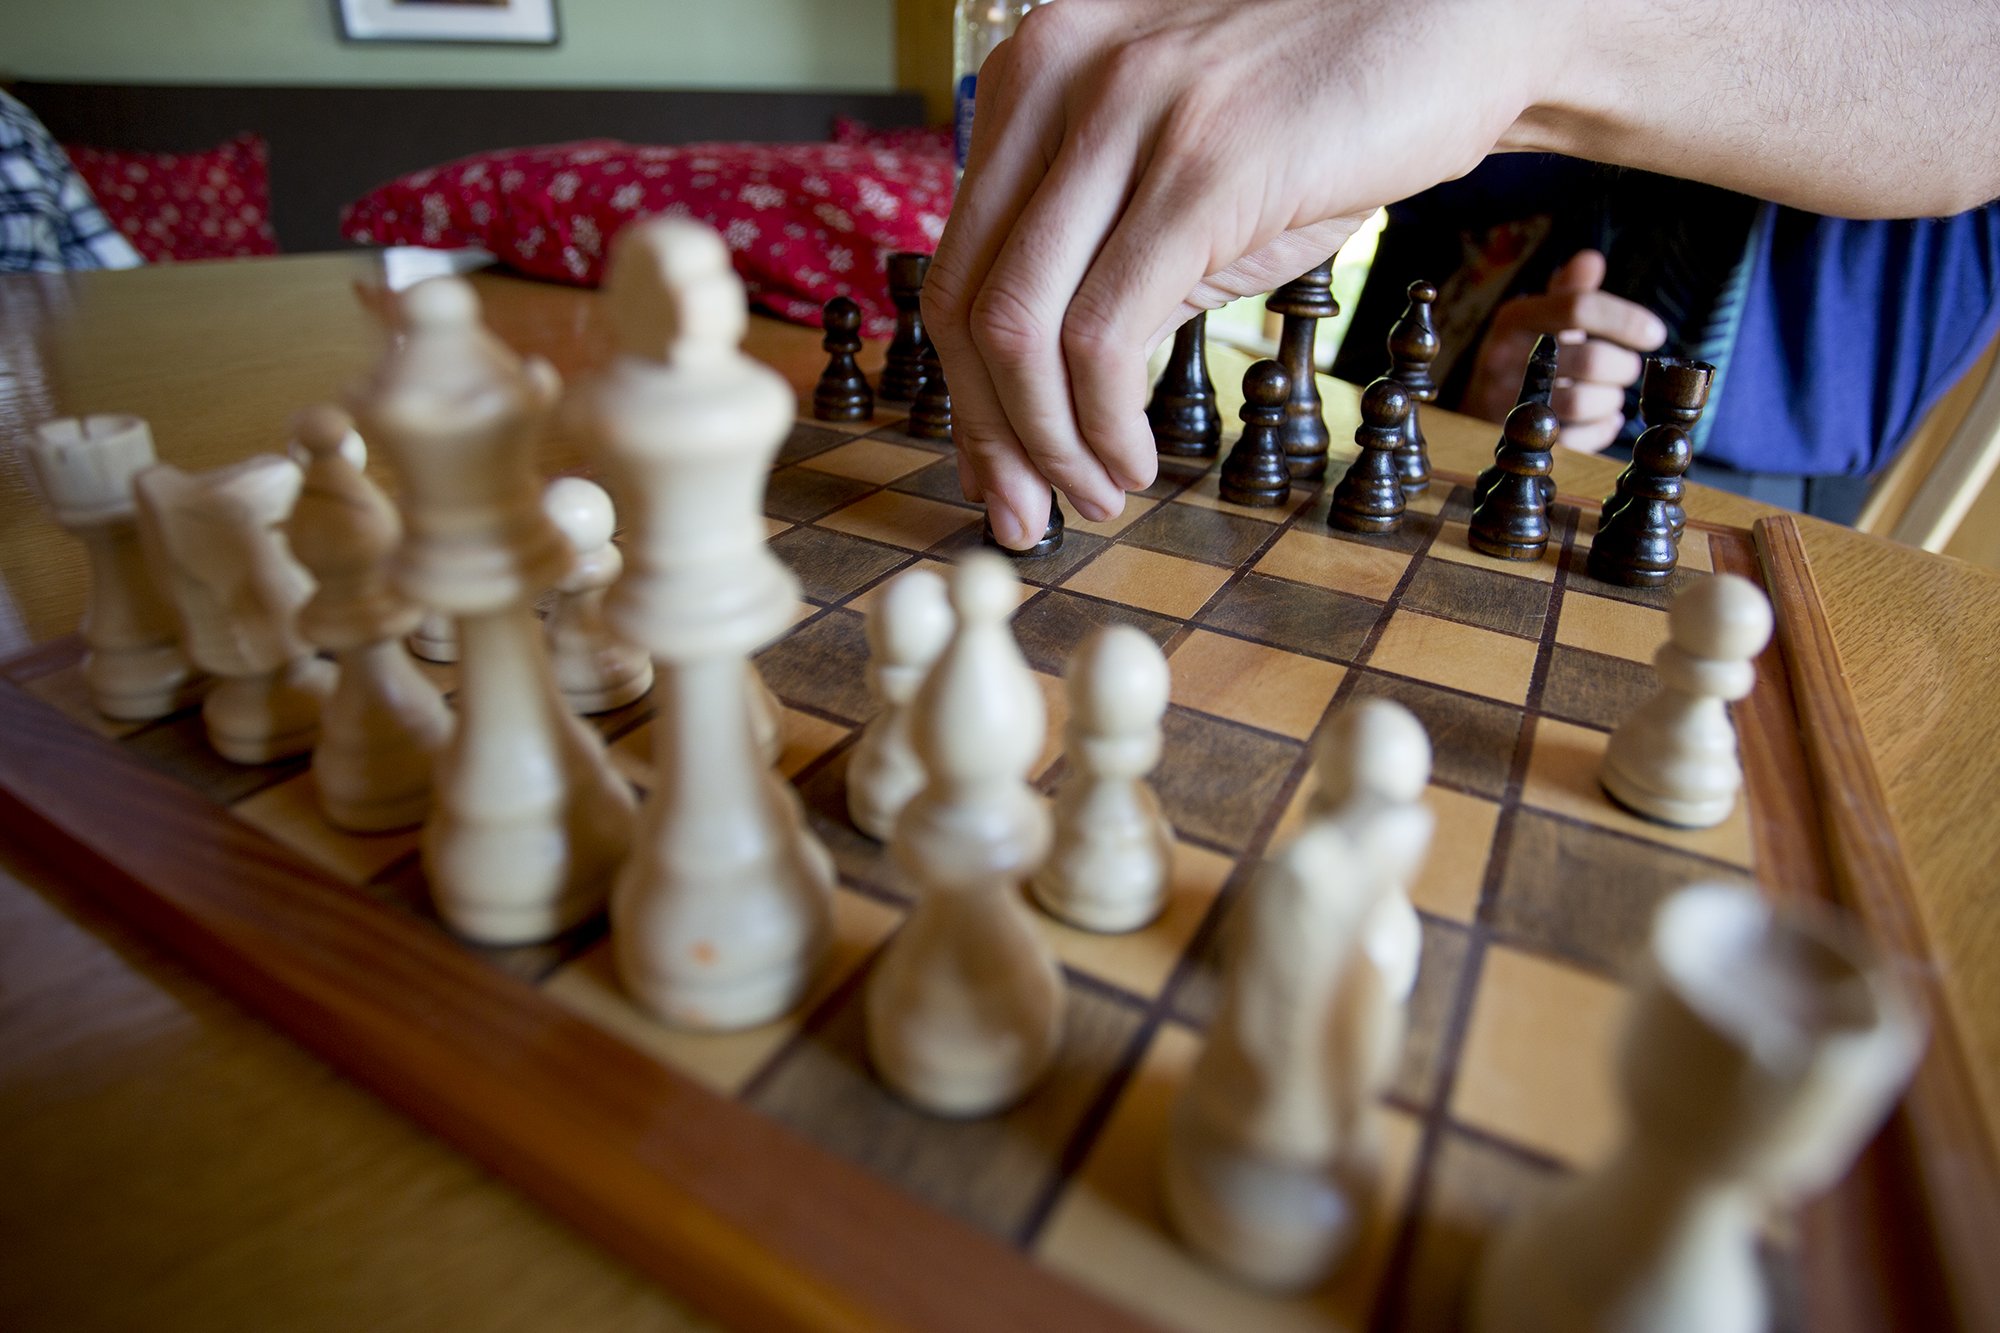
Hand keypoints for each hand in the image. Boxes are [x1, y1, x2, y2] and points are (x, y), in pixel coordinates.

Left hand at [924, 0, 1557, 547]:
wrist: (1470, 21)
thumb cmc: (1329, 108)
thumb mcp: (1180, 172)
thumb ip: (1098, 257)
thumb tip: (1031, 403)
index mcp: (1032, 74)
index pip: (955, 265)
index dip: (966, 392)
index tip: (993, 469)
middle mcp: (1057, 78)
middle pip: (965, 302)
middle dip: (989, 435)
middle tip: (1024, 515)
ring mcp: (1127, 115)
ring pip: (1019, 328)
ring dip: (1048, 444)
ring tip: (1098, 495)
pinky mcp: (1203, 166)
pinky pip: (1104, 336)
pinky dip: (1104, 424)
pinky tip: (1137, 461)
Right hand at [1460, 250, 1666, 453]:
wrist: (1477, 405)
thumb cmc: (1523, 353)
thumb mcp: (1537, 316)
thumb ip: (1568, 290)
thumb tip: (1590, 260)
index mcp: (1514, 319)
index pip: (1578, 308)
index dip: (1625, 320)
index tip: (1654, 334)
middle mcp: (1504, 359)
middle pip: (1590, 359)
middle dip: (1623, 366)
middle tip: (1627, 369)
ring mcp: (1506, 403)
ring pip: (1583, 402)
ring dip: (1611, 400)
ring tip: (1610, 395)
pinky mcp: (1517, 441)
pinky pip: (1577, 439)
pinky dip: (1601, 429)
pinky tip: (1601, 419)